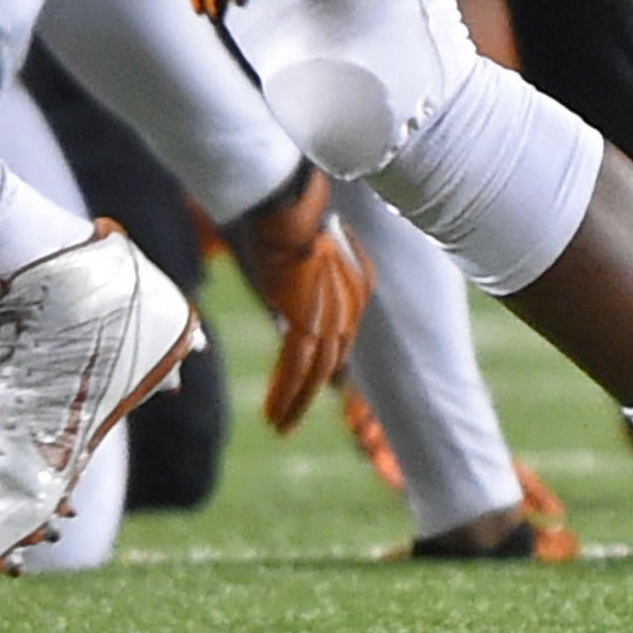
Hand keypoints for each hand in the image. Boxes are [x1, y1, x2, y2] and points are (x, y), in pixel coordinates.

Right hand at [219, 168, 374, 433]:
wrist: (287, 206)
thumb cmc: (290, 214)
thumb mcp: (304, 246)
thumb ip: (304, 273)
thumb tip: (289, 282)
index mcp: (358, 284)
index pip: (341, 333)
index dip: (324, 360)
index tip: (307, 379)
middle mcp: (351, 303)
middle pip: (333, 358)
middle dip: (310, 390)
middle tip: (291, 417)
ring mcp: (333, 314)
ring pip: (317, 370)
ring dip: (296, 401)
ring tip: (280, 426)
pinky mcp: (309, 321)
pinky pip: (297, 367)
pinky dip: (285, 393)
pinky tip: (274, 416)